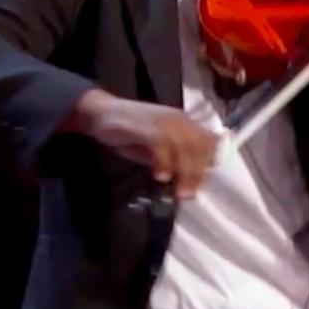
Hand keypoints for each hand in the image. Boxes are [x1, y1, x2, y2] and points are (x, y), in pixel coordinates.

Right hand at [64, 89, 217, 197]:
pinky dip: (163, 162)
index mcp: (184, 122)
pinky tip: (160, 177)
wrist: (101, 112)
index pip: (207, 142)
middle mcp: (178, 119)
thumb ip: (173, 160)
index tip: (201, 185)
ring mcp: (163, 120)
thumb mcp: (158, 149)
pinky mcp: (146, 125)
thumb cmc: (131, 132)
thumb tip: (189, 181)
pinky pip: (162, 144)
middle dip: (196, 173)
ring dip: (184, 171)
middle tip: (188, 195)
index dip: (207, 164)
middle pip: (198, 146)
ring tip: (179, 192)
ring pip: (184, 146)